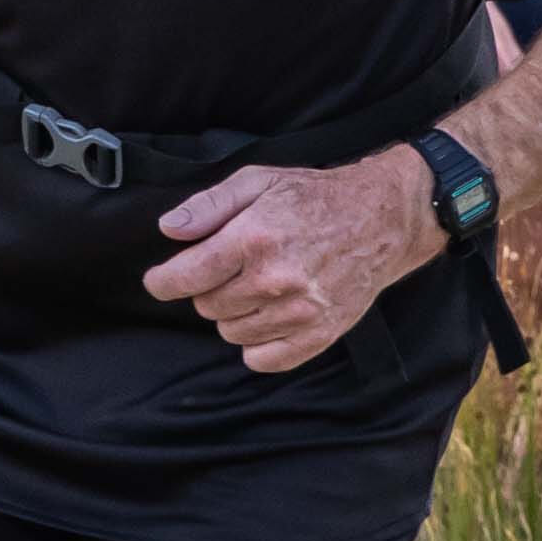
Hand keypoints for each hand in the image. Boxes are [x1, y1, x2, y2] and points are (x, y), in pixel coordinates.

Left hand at [140, 146, 436, 375]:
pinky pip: (264, 359)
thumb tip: (169, 230)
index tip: (159, 280)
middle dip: (209, 288)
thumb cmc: (315, 197)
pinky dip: (257, 344)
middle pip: (207, 306)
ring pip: (231, 333)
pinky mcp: (320, 334)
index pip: (186, 277)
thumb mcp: (258, 181)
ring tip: (257, 286)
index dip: (163, 281)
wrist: (382, 219)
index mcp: (254, 239)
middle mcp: (276, 279)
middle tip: (233, 267)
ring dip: (234, 314)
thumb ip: (209, 205)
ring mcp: (300, 311)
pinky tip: (268, 316)